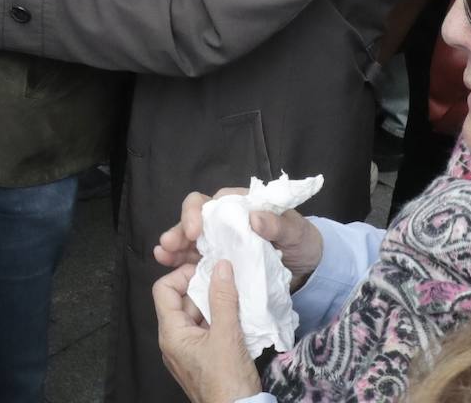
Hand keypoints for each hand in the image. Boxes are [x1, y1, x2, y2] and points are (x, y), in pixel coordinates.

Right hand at [154, 188, 323, 292]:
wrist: (309, 265)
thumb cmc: (301, 240)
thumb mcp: (296, 231)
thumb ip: (277, 224)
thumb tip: (254, 219)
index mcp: (240, 206)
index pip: (211, 203)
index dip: (197, 213)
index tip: (194, 231)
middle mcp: (225, 222)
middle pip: (194, 221)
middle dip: (179, 231)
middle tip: (167, 246)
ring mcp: (221, 243)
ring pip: (191, 241)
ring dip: (174, 248)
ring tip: (161, 256)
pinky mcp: (221, 262)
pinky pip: (197, 260)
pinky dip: (182, 263)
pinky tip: (169, 268)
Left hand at [154, 261, 261, 402]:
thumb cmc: (227, 380)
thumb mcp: (227, 334)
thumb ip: (223, 298)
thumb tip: (221, 265)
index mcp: (171, 333)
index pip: (163, 289)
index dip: (183, 275)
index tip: (208, 272)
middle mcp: (173, 341)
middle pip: (180, 301)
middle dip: (203, 288)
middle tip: (227, 282)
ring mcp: (186, 352)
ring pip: (194, 315)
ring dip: (213, 303)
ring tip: (235, 298)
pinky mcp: (200, 359)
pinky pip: (203, 330)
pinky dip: (218, 319)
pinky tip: (236, 316)